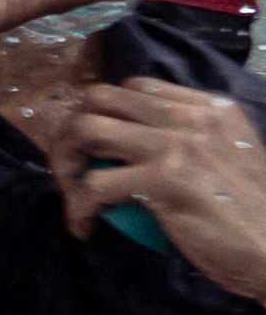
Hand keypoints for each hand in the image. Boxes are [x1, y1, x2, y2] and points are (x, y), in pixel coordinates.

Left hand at [57, 78, 265, 294]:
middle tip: (70, 168)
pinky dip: (79, 207)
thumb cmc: (252, 215)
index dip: (102, 112)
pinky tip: (86, 226)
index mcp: (212, 108)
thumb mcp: (231, 157)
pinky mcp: (165, 180)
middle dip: (71, 129)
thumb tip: (134, 138)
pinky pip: (94, 184)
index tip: (93, 146)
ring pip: (87, 130)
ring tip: (73, 195)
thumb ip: (192, 139)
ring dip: (66, 164)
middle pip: (100, 99)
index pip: (135, 88)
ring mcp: (178, 145)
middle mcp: (193, 117)